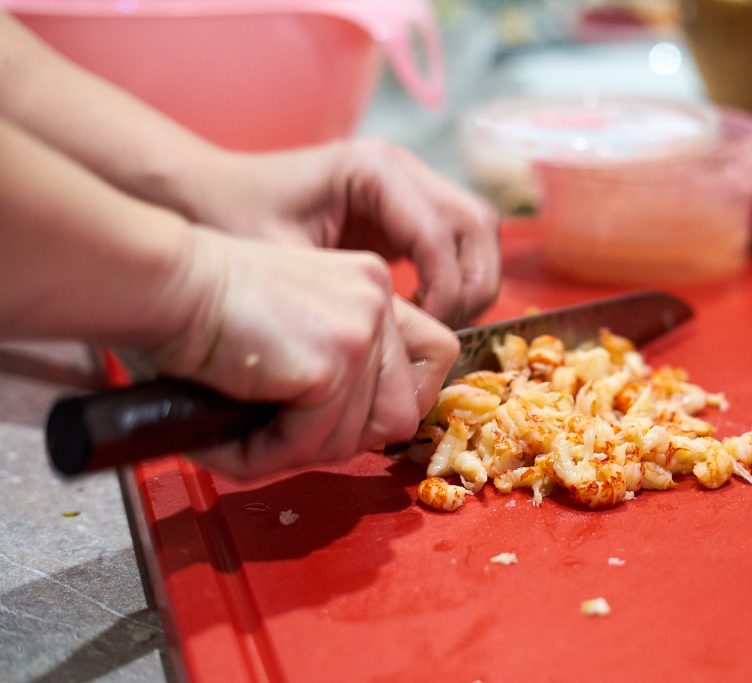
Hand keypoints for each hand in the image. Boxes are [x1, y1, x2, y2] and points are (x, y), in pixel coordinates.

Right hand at [147, 228, 458, 478]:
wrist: (163, 282)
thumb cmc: (203, 308)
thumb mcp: (293, 328)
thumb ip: (337, 367)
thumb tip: (357, 436)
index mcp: (372, 287)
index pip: (435, 355)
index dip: (400, 400)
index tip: (350, 418)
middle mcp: (378, 299)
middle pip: (405, 410)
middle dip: (345, 440)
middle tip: (287, 437)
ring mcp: (361, 328)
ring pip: (360, 437)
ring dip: (301, 452)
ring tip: (247, 436)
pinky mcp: (334, 360)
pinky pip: (315, 442)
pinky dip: (268, 455)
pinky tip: (231, 437)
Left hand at [184, 140, 500, 328]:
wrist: (205, 192)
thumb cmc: (233, 221)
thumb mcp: (282, 264)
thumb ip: (342, 302)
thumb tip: (402, 349)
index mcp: (374, 169)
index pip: (442, 233)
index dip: (445, 290)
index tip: (420, 332)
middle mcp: (402, 167)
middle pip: (479, 224)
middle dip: (471, 285)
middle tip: (435, 331)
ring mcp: (409, 184)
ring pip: (479, 231)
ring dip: (470, 282)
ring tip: (431, 325)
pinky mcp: (406, 209)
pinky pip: (456, 242)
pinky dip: (453, 278)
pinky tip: (418, 313)